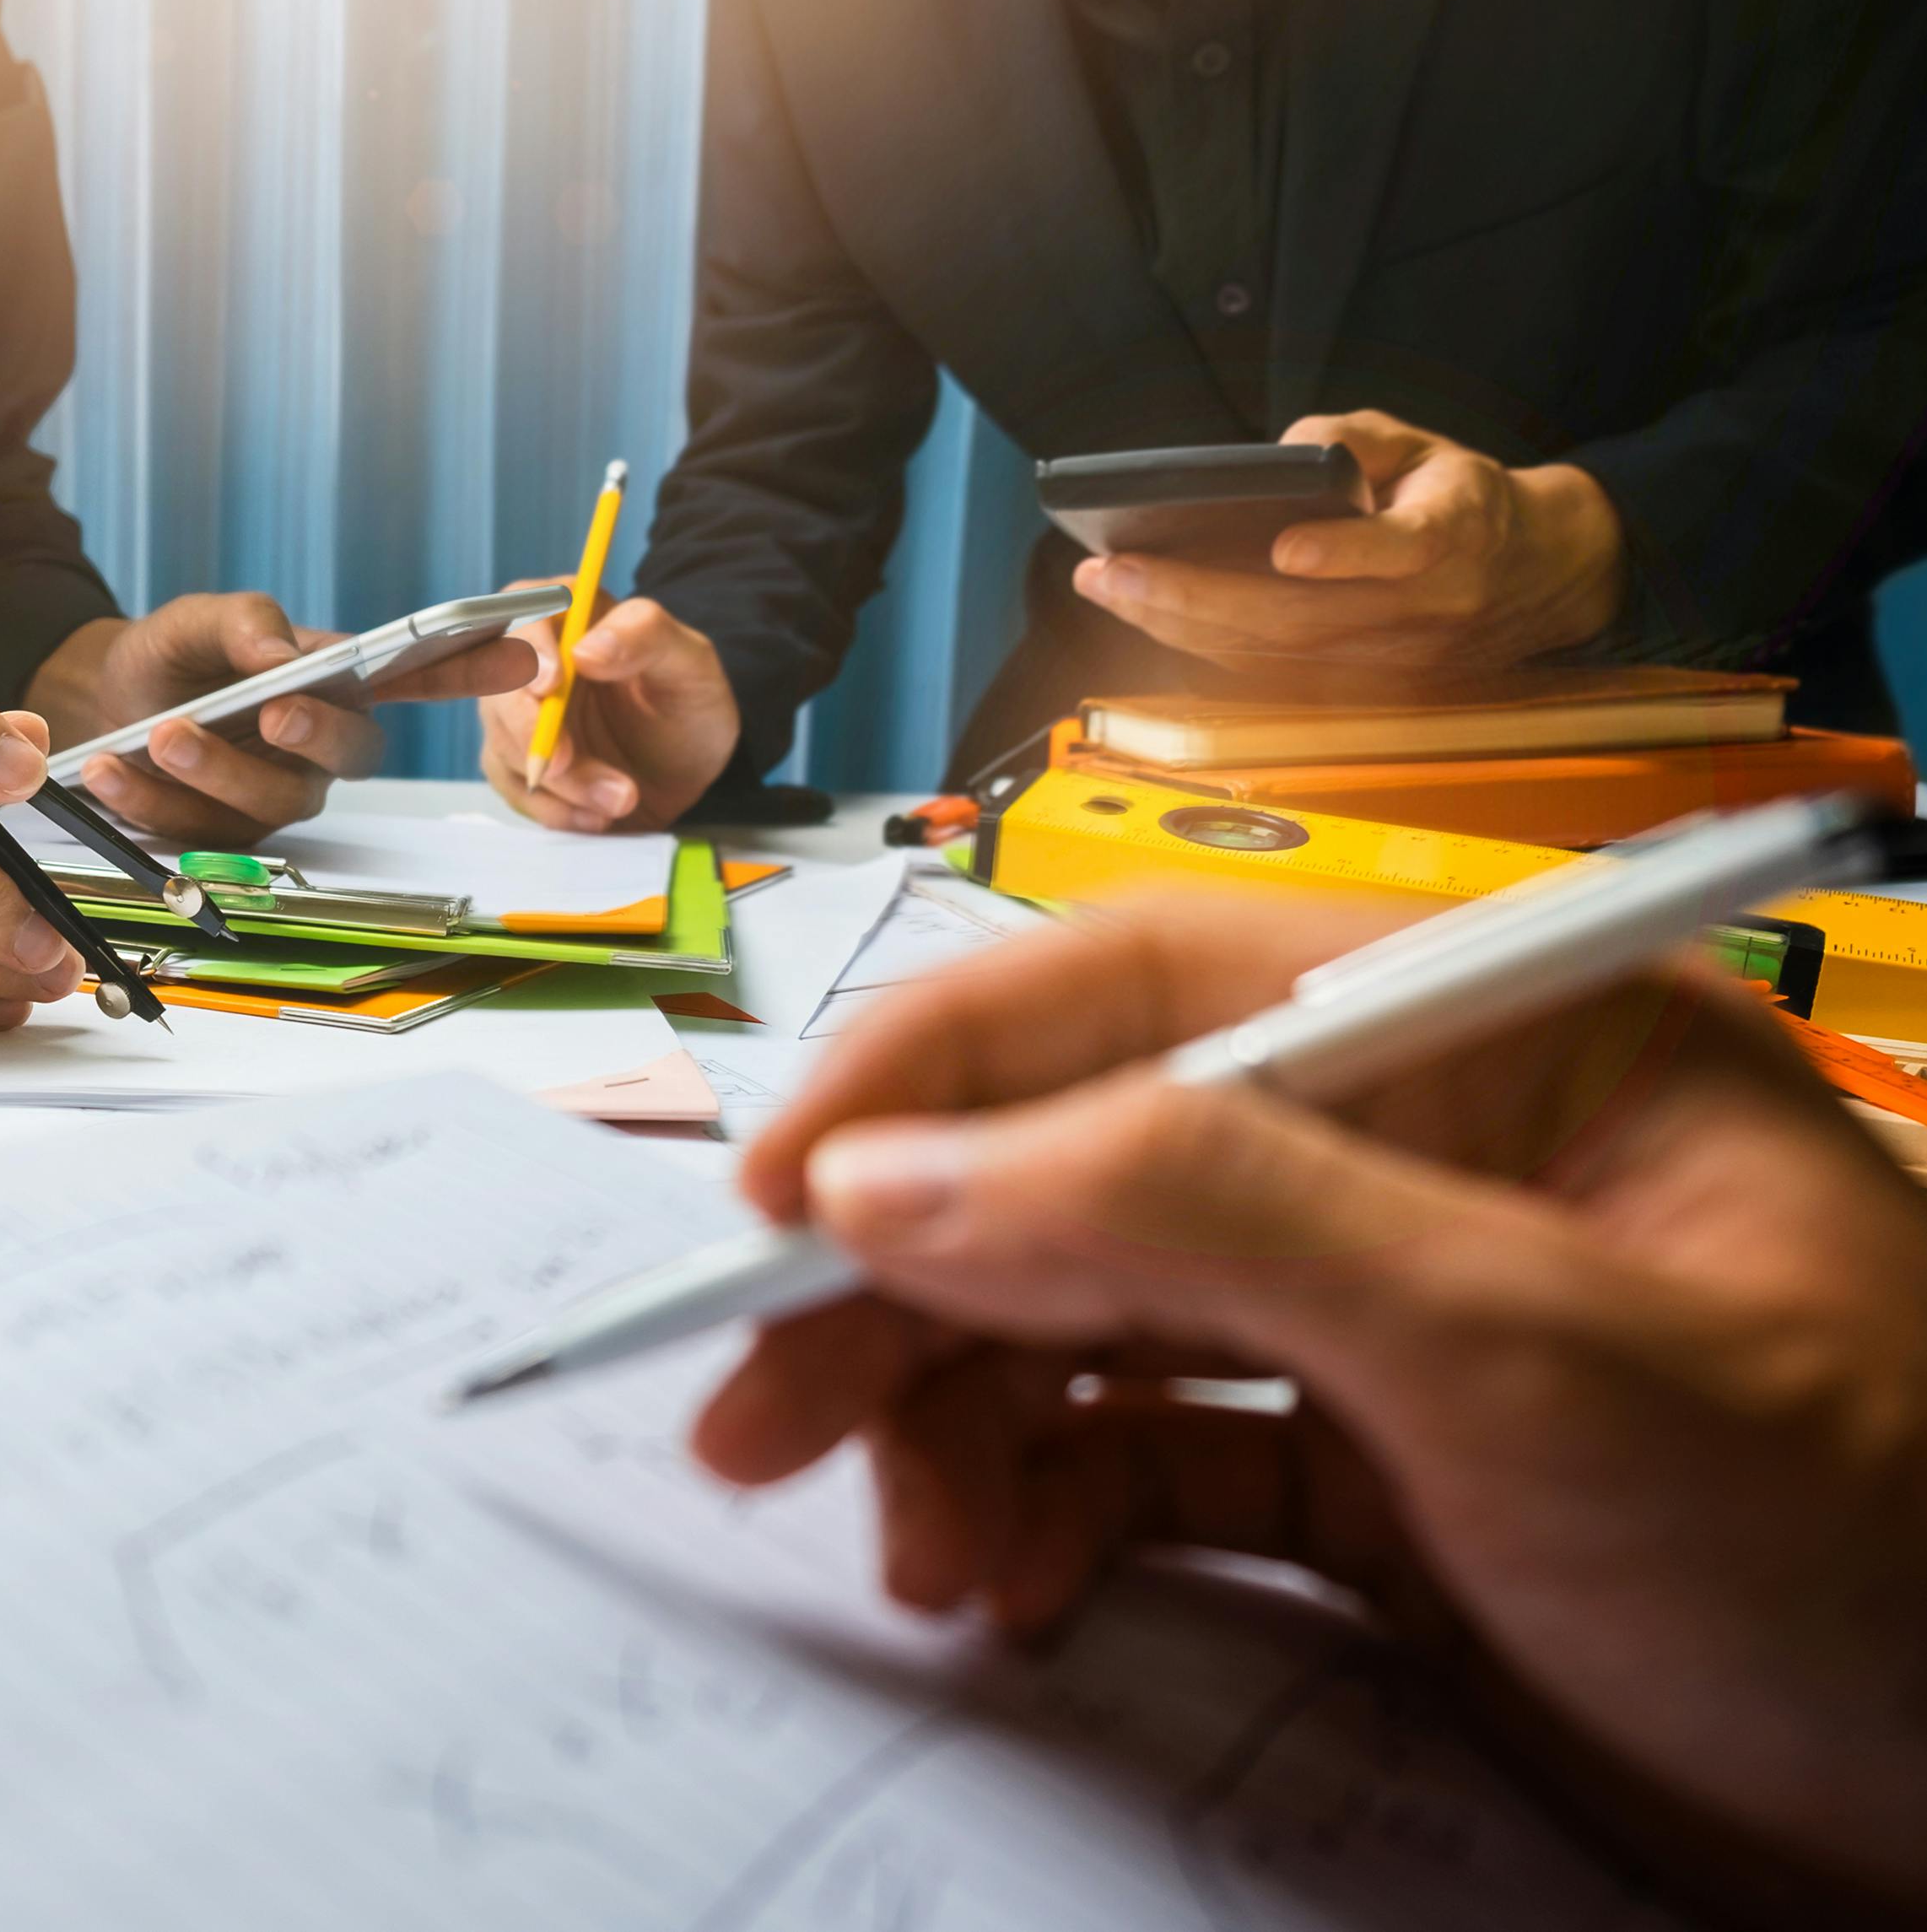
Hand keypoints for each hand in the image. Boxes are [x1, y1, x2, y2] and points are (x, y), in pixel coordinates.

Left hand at [23, 592, 534, 844]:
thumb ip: (243, 621)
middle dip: (316, 734)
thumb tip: (280, 649)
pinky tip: (108, 765)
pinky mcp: (220, 836)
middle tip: (272, 708)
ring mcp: (274, 798)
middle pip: (353, 756)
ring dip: (215, 768)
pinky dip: (148, 795)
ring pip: (270, 799)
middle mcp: (321, 750)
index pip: (419, 678)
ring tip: (162, 732)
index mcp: (338, 686)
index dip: (473, 670)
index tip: (523, 655)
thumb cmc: (173, 656)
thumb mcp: (199, 618)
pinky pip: (196, 827)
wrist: (97, 703)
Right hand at [475, 586, 738, 831]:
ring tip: (620, 798)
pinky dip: (554, 810)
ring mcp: (520, 715)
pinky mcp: (520, 762)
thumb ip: (646, 637)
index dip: (526, 648)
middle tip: (566, 764)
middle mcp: (534, 661)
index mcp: (569, 615)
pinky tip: (597, 817)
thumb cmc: (688, 702)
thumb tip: (586, 649)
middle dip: (528, 730)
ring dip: (559, 782)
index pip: (525, 612)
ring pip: (505, 744)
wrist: (687, 770)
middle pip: (497, 685)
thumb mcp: (690, 663)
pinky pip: (515, 788)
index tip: (549, 686)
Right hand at [700, 901, 1926, 1920]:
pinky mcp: (1377, 1483)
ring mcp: (1393, 1322)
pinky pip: (1145, 1460)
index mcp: (1494, 1038)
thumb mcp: (1531, 1354)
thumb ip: (1203, 1215)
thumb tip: (893, 1167)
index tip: (769, 1208)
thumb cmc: (1869, 1554)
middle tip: (753, 1419)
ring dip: (962, 1422)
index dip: (931, 1079)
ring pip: (1086, 1319)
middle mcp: (1424, 1155)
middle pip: (1079, 1162)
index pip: (1145, 984)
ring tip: (923, 1556)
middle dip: (904, 1287)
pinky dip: (1053, 1514)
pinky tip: (1020, 1585)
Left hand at [1070, 410, 1626, 672]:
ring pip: (1270, 651)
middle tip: (1113, 569)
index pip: (1405, 551)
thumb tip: (1280, 453)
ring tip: (1104, 586)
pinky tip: (1140, 613)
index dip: (1347, 553)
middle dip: (1196, 595)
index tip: (1288, 548)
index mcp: (1453, 538)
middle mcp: (1417, 611)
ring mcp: (1383, 659)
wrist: (1528, 576)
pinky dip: (1198, 643)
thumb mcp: (1425, 445)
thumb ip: (1357, 437)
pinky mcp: (1355, 685)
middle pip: (1299, 616)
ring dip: (1176, 623)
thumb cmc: (1458, 497)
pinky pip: (1265, 670)